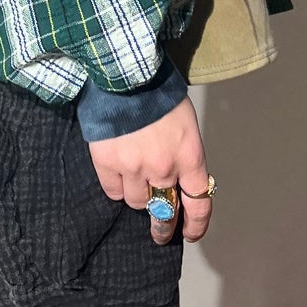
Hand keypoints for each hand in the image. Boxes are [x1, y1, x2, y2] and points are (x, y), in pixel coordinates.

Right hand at [88, 95, 211, 246]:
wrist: (126, 73)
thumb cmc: (159, 92)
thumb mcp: (185, 123)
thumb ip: (184, 154)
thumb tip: (177, 179)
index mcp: (190, 156)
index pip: (199, 204)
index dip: (196, 225)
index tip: (190, 233)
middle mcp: (164, 168)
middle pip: (165, 211)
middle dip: (164, 227)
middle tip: (161, 232)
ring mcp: (133, 168)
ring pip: (136, 202)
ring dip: (138, 196)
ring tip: (135, 182)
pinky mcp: (107, 163)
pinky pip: (113, 191)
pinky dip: (116, 187)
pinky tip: (118, 174)